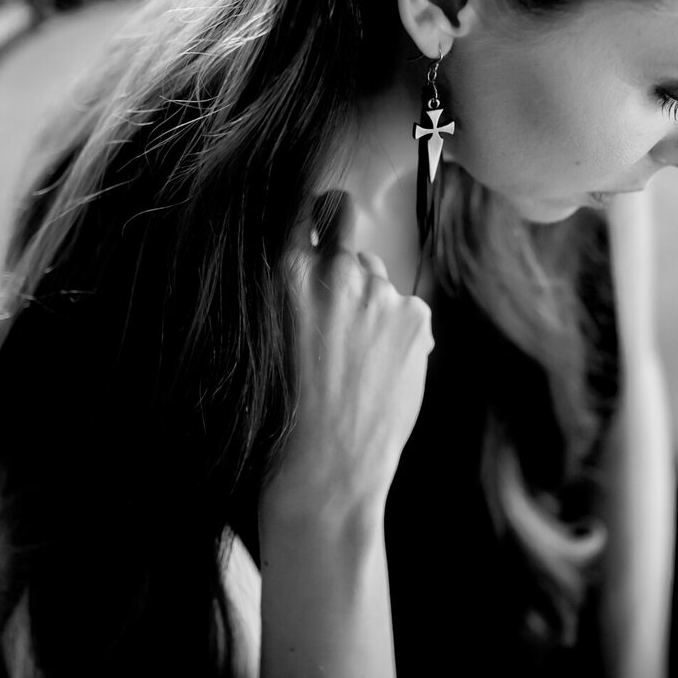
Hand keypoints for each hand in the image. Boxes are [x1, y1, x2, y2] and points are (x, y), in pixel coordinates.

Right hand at [262, 190, 434, 527]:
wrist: (323, 471)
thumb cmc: (281, 416)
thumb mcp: (263, 338)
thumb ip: (289, 293)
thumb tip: (315, 262)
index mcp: (284, 272)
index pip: (304, 205)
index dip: (313, 209)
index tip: (318, 212)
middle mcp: (333, 270)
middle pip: (346, 227)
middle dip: (344, 256)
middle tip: (339, 304)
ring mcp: (377, 292)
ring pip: (378, 278)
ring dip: (372, 303)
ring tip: (356, 361)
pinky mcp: (414, 316)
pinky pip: (410, 312)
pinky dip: (402, 336)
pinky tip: (382, 375)